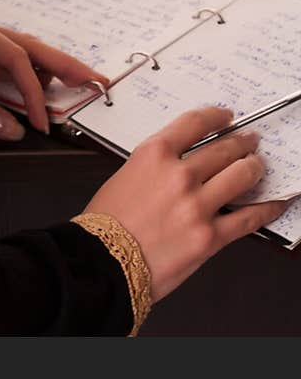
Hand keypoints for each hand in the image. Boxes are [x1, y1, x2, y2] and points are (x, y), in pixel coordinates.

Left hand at [0, 4, 109, 139]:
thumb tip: (14, 129)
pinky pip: (5, 62)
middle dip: (63, 63)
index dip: (32, 90)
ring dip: (51, 68)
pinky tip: (48, 86)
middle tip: (97, 80)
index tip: (41, 122)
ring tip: (84, 81)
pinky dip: (29, 74)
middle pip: (27, 44)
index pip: (12, 56)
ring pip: (21, 51)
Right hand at [81, 105, 290, 302]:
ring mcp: (197, 205)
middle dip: (242, 142)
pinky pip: (248, 218)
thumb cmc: (106, 222)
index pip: (195, 123)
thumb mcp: (127, 175)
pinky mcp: (210, 237)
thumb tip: (183, 162)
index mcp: (154, 154)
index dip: (217, 116)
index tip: (226, 117)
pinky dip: (267, 207)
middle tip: (250, 140)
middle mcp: (179, 175)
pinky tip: (276, 201)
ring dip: (255, 166)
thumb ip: (157, 165)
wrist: (103, 262)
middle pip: (223, 147)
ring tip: (259, 164)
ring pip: (241, 175)